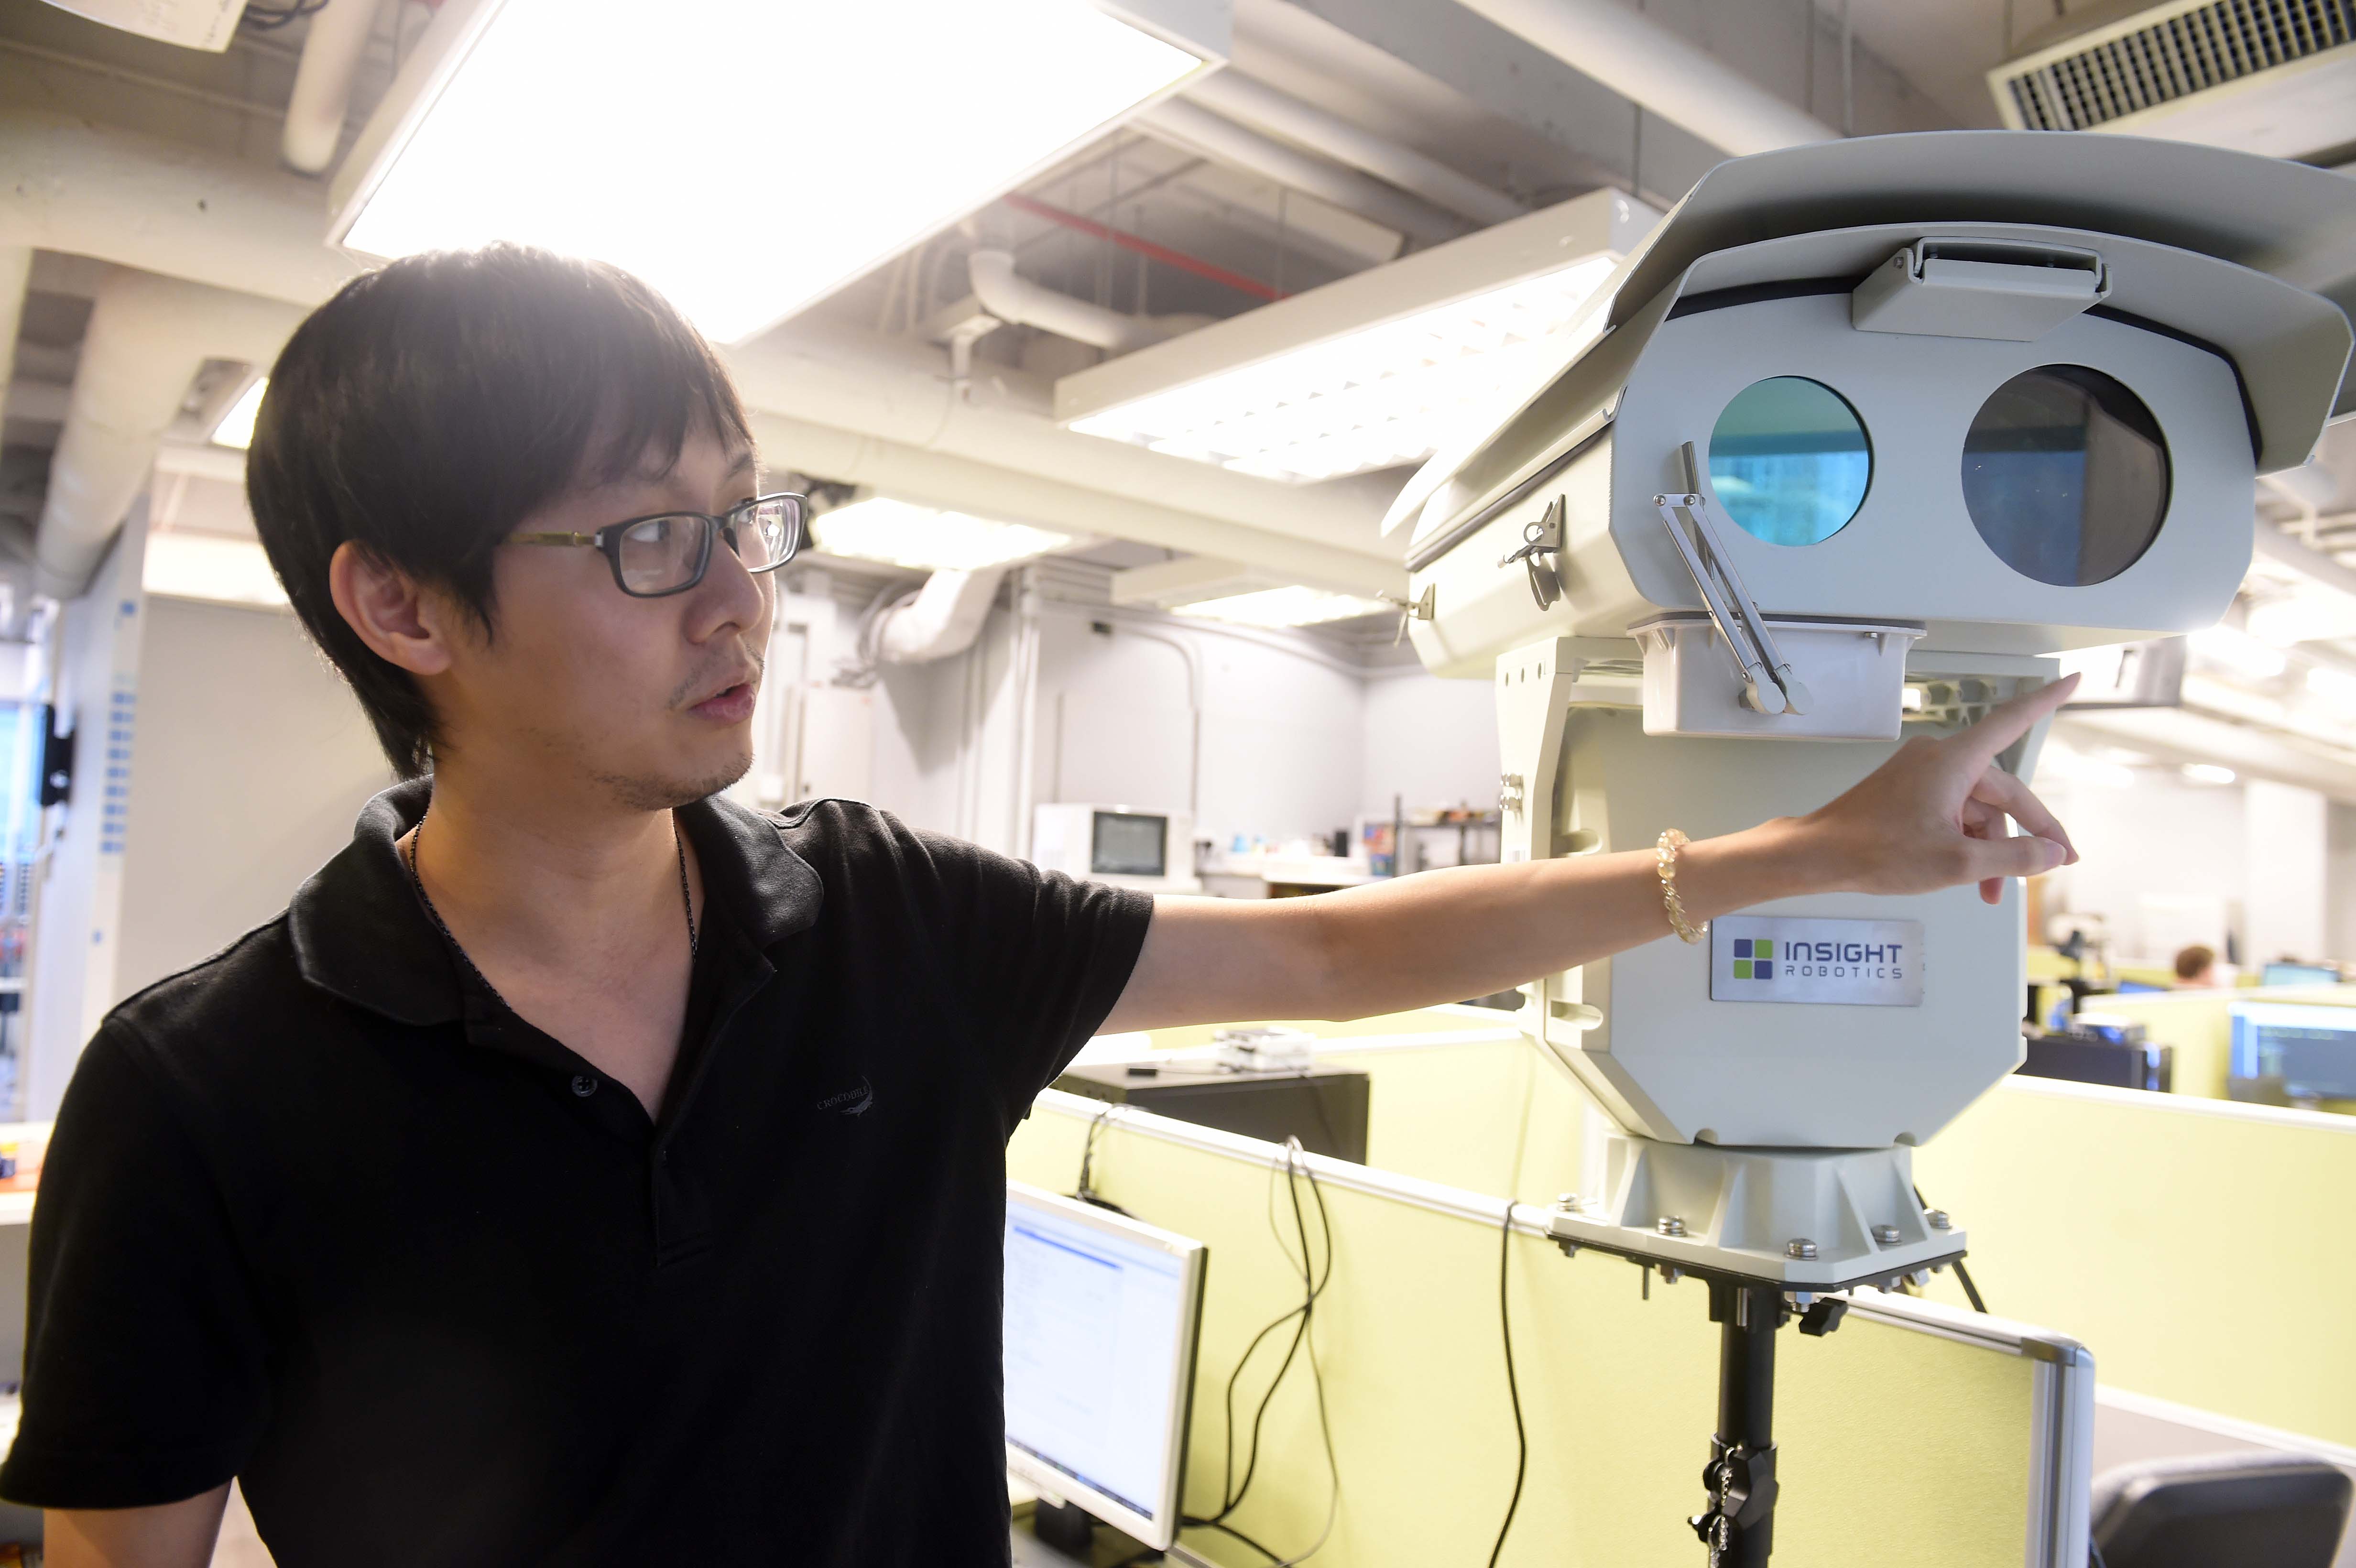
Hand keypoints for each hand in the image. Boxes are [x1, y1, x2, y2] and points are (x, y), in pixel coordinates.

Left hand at [1797, 673, 2081, 904]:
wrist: (1820, 855)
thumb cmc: (1877, 852)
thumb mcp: (1957, 863)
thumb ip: (2013, 857)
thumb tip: (2051, 854)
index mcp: (1954, 761)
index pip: (2012, 721)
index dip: (2047, 701)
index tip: (2073, 678)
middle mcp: (1940, 760)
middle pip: (2003, 791)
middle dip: (2028, 832)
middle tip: (2056, 864)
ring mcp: (1923, 776)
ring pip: (1978, 811)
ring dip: (1992, 850)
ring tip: (1990, 892)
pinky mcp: (1910, 793)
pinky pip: (1954, 814)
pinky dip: (1966, 844)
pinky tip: (1971, 879)